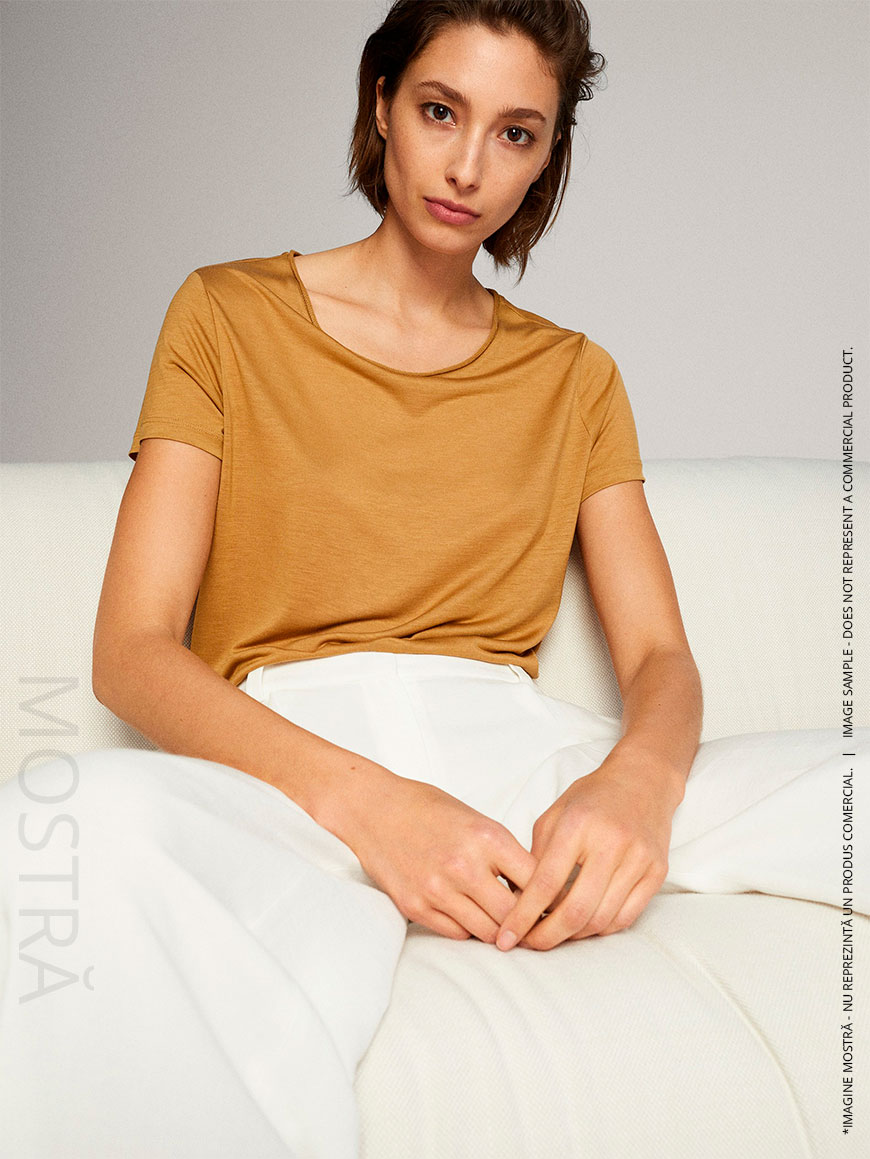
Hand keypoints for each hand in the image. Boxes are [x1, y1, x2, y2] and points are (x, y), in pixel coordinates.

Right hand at [343, 773, 538, 943]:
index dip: (547, 895)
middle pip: (514, 915)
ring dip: (498, 930)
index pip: (536, 881)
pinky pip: (457, 933)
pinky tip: (470, 915)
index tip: (552, 902)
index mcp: (487, 838)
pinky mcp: (416, 907)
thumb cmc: (427, 808)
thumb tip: (533, 886)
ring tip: (503, 924)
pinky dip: (468, 929)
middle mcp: (465, 866)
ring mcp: (438, 890)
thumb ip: (503, 852)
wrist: (374, 808)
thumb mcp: (475, 819)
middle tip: (533, 925)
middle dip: (526, 922)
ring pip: (487, 932)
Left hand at [495, 752, 681, 950]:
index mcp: (577, 825)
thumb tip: (515, 898)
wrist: (643, 780)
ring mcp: (638, 859)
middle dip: (547, 936)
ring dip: (573, 936)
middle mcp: (610, 843)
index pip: (545, 883)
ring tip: (554, 935)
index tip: (506, 938)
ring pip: (601, 919)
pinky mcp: (657, 872)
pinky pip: (626, 917)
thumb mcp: (555, 814)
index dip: (523, 916)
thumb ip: (535, 855)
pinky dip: (600, 929)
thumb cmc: (592, 798)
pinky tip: (584, 927)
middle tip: (529, 945)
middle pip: (575, 910)